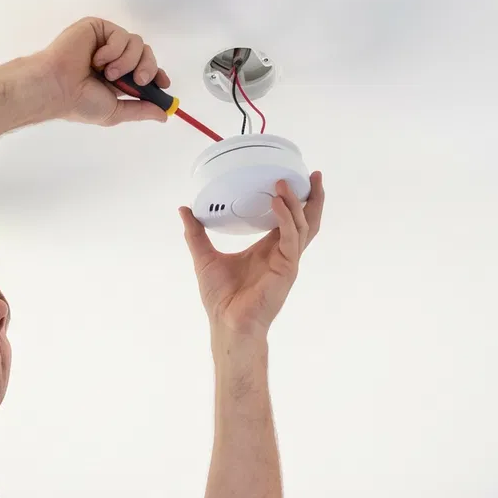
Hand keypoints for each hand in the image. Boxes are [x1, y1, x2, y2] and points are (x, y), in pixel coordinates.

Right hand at [33, 17, 172, 126]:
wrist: (58, 87)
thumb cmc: (80, 102)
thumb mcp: (115, 112)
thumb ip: (140, 111)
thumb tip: (164, 116)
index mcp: (117, 77)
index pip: (145, 69)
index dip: (157, 74)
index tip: (163, 84)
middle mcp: (113, 57)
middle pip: (146, 53)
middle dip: (147, 68)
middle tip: (138, 81)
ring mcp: (105, 42)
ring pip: (136, 43)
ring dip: (127, 61)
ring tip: (108, 73)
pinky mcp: (98, 28)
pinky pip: (120, 35)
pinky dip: (113, 50)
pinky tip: (97, 60)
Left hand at [179, 175, 324, 340]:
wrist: (227, 322)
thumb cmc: (221, 298)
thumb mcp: (205, 257)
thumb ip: (196, 233)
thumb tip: (184, 210)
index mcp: (270, 249)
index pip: (289, 220)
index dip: (296, 200)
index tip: (295, 178)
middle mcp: (283, 253)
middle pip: (307, 221)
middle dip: (313, 198)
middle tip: (313, 175)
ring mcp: (287, 261)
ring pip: (302, 226)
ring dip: (296, 203)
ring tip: (284, 184)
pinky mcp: (287, 269)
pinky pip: (290, 238)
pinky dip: (285, 219)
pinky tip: (277, 203)